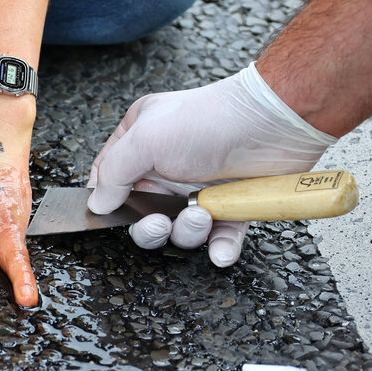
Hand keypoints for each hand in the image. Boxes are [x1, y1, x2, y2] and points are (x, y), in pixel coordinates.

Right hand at [87, 62, 336, 266]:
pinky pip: (220, 236)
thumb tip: (97, 204)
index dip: (107, 201)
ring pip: (181, 230)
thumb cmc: (209, 119)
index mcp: (141, 141)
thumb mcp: (146, 139)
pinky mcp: (230, 204)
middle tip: (160, 224)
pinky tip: (220, 251)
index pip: (109, 177)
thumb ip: (114, 174)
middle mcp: (167, 166)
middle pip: (144, 214)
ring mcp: (199, 187)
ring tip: (202, 216)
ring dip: (188, 232)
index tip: (109, 218)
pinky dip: (220, 247)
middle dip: (151, 227)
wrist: (274, 121)